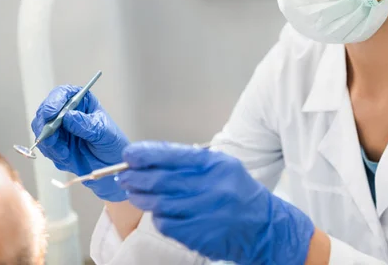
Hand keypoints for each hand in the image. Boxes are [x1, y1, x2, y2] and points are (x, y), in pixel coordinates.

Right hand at [31, 85, 129, 201]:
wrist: (111, 163)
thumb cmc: (112, 141)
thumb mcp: (104, 132)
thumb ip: (86, 124)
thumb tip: (68, 116)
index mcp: (81, 102)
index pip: (63, 93)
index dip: (54, 101)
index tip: (51, 113)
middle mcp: (67, 112)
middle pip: (45, 111)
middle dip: (44, 125)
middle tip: (51, 138)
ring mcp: (59, 128)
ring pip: (41, 129)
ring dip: (48, 142)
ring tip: (64, 152)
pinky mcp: (55, 143)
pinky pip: (45, 146)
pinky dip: (52, 152)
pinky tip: (66, 156)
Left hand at [116, 142, 314, 263]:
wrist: (262, 226)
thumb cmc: (237, 192)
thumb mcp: (221, 166)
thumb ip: (190, 162)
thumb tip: (151, 159)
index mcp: (215, 165)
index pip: (173, 155)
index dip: (146, 154)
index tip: (130, 153)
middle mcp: (211, 187)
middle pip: (160, 180)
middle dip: (136, 177)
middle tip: (124, 176)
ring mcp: (205, 212)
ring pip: (159, 203)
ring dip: (141, 198)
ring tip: (134, 193)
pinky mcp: (200, 234)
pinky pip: (167, 224)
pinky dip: (158, 217)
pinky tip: (159, 213)